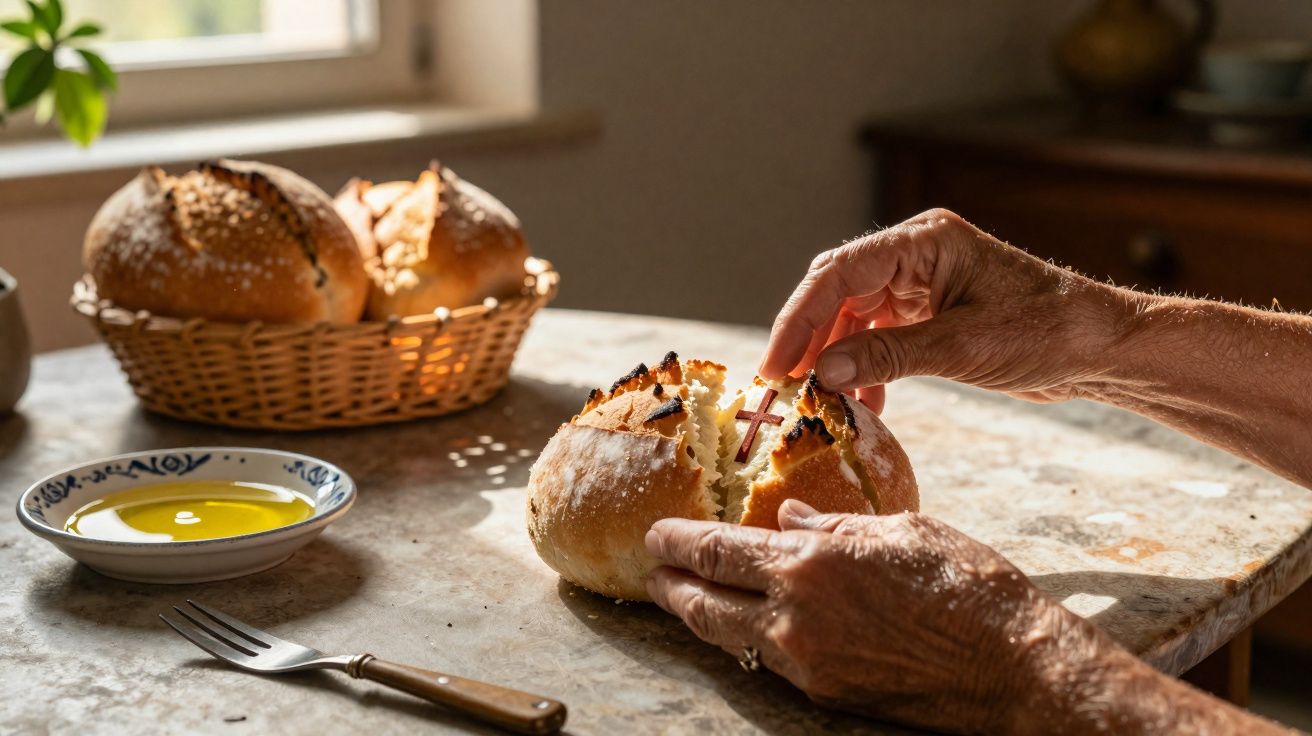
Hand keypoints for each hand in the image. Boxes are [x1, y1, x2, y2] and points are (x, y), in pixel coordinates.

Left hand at [644, 500, 1087, 732]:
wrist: (1012, 666)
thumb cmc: (966, 584)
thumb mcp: (901, 529)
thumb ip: (835, 524)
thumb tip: (789, 520)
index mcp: (811, 562)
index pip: (719, 552)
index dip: (678, 543)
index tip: (654, 534)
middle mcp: (796, 616)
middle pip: (706, 604)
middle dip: (672, 587)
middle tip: (653, 572)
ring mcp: (808, 662)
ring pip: (730, 639)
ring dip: (702, 617)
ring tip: (686, 599)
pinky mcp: (827, 693)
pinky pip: (769, 662)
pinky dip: (747, 640)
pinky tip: (749, 626)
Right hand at [759, 209, 1135, 410]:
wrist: (1103, 348)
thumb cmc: (1049, 332)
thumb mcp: (964, 347)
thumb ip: (888, 355)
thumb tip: (822, 372)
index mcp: (925, 242)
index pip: (840, 272)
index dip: (798, 317)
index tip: (776, 364)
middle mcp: (916, 255)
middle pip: (837, 290)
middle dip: (807, 338)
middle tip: (781, 384)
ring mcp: (922, 284)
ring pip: (853, 316)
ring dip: (834, 358)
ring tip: (817, 400)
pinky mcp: (930, 313)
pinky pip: (879, 336)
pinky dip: (865, 368)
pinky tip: (862, 403)